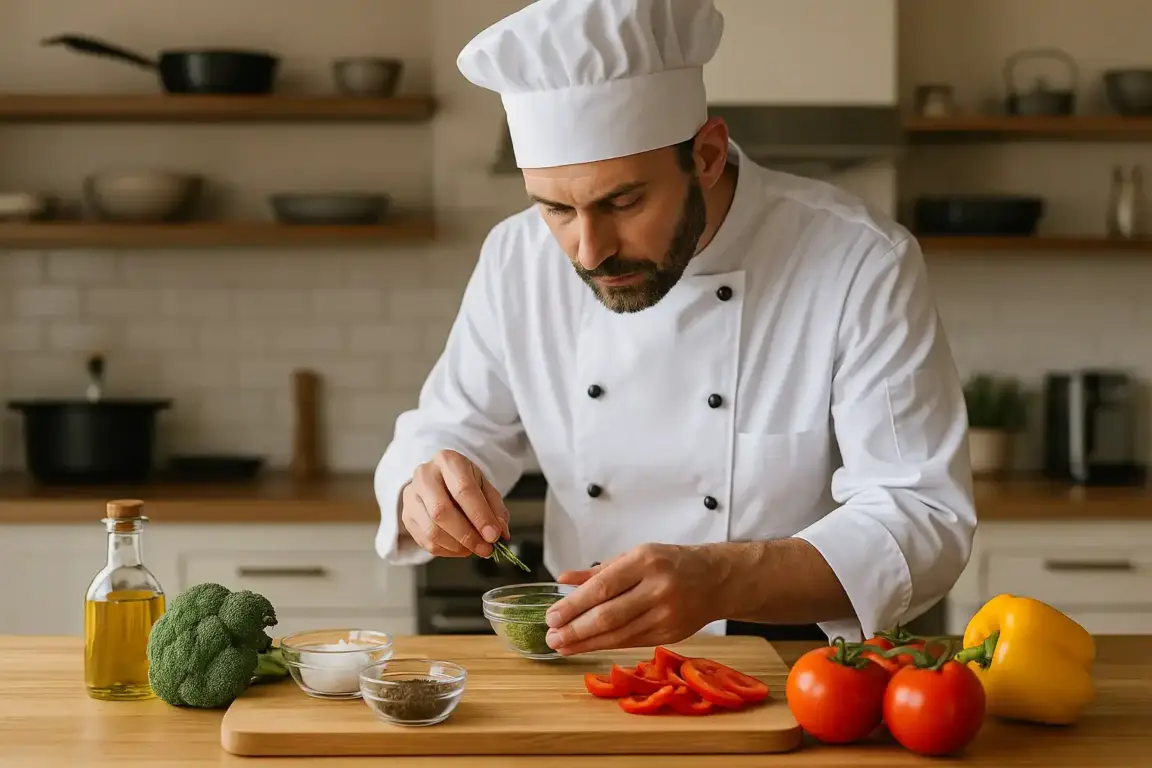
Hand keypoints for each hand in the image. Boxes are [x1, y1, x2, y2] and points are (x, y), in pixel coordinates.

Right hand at [400, 450, 509, 557]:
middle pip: (441, 511)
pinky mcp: (406, 515)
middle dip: (467, 535)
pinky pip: (425, 541)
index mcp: (448, 461)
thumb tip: (500, 533)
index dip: (479, 515)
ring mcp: (411, 496)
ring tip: (474, 549)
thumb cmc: (463, 482)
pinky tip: (460, 549)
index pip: (463, 490)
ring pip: (431, 529)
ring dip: (457, 546)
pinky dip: (446, 550)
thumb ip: (495, 509)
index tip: (493, 535)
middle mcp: (425, 475)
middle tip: (485, 548)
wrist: (438, 479)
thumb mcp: (484, 486)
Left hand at [542, 543, 719, 655]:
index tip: (552, 616)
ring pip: (619, 634)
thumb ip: (598, 571)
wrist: (715, 579)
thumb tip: (563, 580)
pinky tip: (587, 646)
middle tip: (551, 636)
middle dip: (576, 629)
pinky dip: (605, 646)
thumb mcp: (635, 556)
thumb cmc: (670, 563)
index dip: (574, 605)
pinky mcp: (670, 634)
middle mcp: (657, 588)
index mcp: (645, 561)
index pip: (602, 587)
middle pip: (609, 615)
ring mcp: (666, 614)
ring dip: (586, 643)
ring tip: (562, 646)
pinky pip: (631, 642)